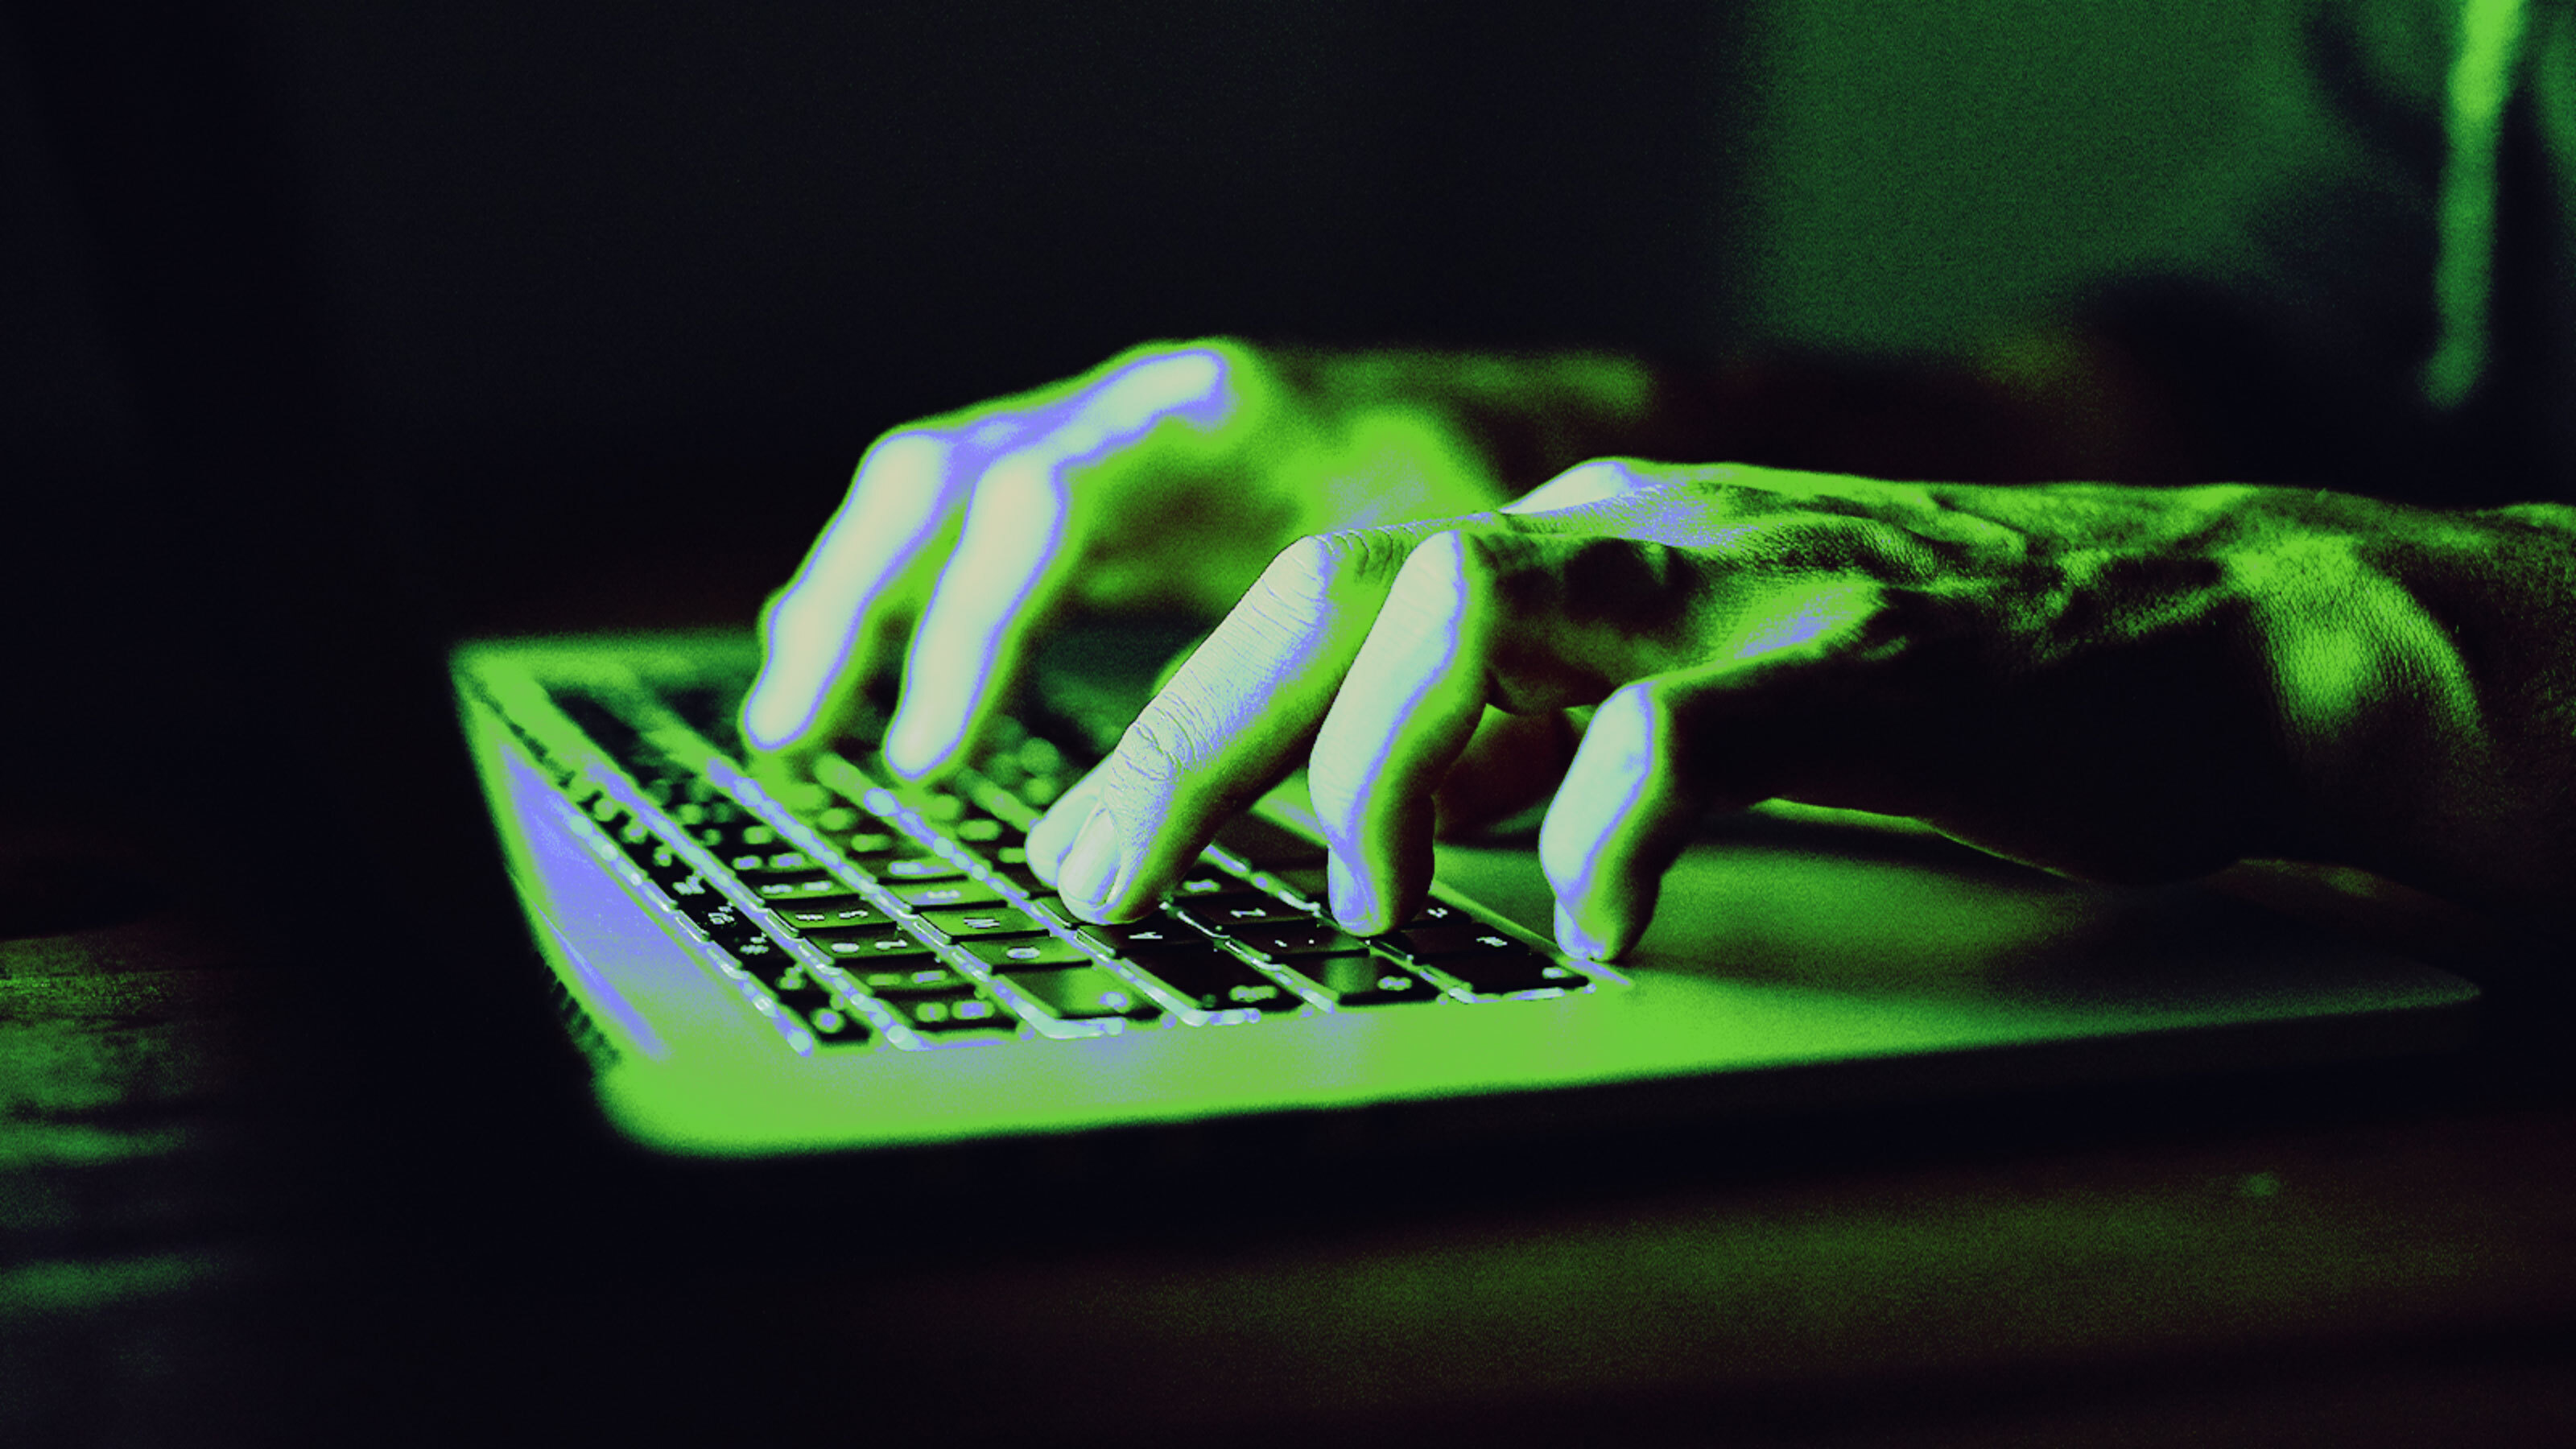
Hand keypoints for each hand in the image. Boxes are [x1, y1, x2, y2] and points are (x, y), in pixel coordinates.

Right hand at [741, 339, 1655, 778]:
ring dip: (852, 596)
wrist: (1528, 432)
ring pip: (934, 486)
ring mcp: (1115, 436)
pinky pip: (964, 508)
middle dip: (870, 611)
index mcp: (1220, 425)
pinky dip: (899, 584)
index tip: (934, 758)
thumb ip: (1346, 697)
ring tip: (792, 717)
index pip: (1048, 509)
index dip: (978, 635)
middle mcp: (1144, 413)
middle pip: (949, 482)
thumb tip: (1254, 839)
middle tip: (813, 742)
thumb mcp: (1442, 597)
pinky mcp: (1107, 477)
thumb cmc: (1494, 513)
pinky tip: (839, 651)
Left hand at [1024, 461, 2575, 954]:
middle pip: (1335, 589)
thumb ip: (1545, 732)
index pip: (1312, 603)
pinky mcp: (1855, 659)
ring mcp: (1731, 583)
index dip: (1176, 721)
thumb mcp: (1690, 696)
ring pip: (1466, 603)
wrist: (2199, 628)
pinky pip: (1680, 729)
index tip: (1083, 844)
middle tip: (1102, 881)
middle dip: (1189, 736)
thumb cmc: (1934, 681)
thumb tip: (1405, 809)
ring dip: (1370, 764)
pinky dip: (1603, 829)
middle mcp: (1619, 539)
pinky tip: (1589, 925)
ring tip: (1352, 909)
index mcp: (1571, 547)